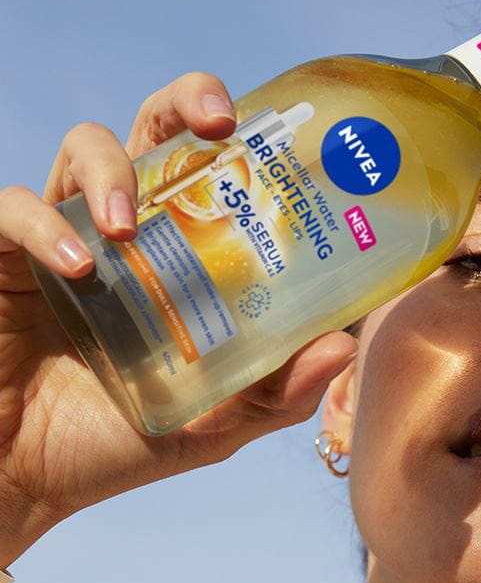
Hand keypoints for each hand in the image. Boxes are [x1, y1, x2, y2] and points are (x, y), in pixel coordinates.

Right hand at [0, 72, 357, 568]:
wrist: (25, 479)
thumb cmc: (117, 444)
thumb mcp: (215, 424)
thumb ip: (277, 393)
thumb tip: (344, 347)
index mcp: (176, 257)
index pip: (211, 173)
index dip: (242, 139)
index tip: (278, 137)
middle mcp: (124, 232)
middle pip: (154, 130)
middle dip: (186, 104)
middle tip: (218, 125)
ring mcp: (61, 236)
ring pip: (83, 148)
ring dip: (111, 173)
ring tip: (127, 228)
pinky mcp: (2, 258)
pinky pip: (14, 210)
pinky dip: (45, 227)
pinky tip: (78, 268)